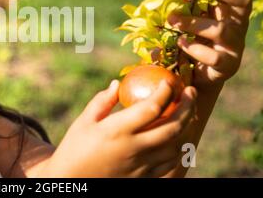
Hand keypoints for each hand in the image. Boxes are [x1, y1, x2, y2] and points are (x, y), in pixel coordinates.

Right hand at [42, 80, 196, 176]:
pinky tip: (178, 135)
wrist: (72, 183)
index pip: (151, 108)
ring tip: (188, 111)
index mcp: (117, 131)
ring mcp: (142, 166)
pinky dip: (180, 146)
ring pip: (176, 146)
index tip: (168, 80)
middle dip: (187, 106)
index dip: (165, 91)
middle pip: (172, 126)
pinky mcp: (145, 178)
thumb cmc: (74, 148)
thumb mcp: (84, 122)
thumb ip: (102, 101)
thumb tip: (118, 83)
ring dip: (187, 126)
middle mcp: (134, 149)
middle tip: (190, 91)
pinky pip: (171, 162)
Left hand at [168, 0, 252, 89]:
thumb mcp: (191, 22)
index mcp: (231, 13)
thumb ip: (189, 6)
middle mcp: (237, 27)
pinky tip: (180, 43)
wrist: (197, 77)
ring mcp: (234, 46)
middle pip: (243, 1)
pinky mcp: (227, 66)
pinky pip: (213, 56)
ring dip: (193, 22)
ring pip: (221, 29)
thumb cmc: (193, 43)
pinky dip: (194, 48)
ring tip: (172, 20)